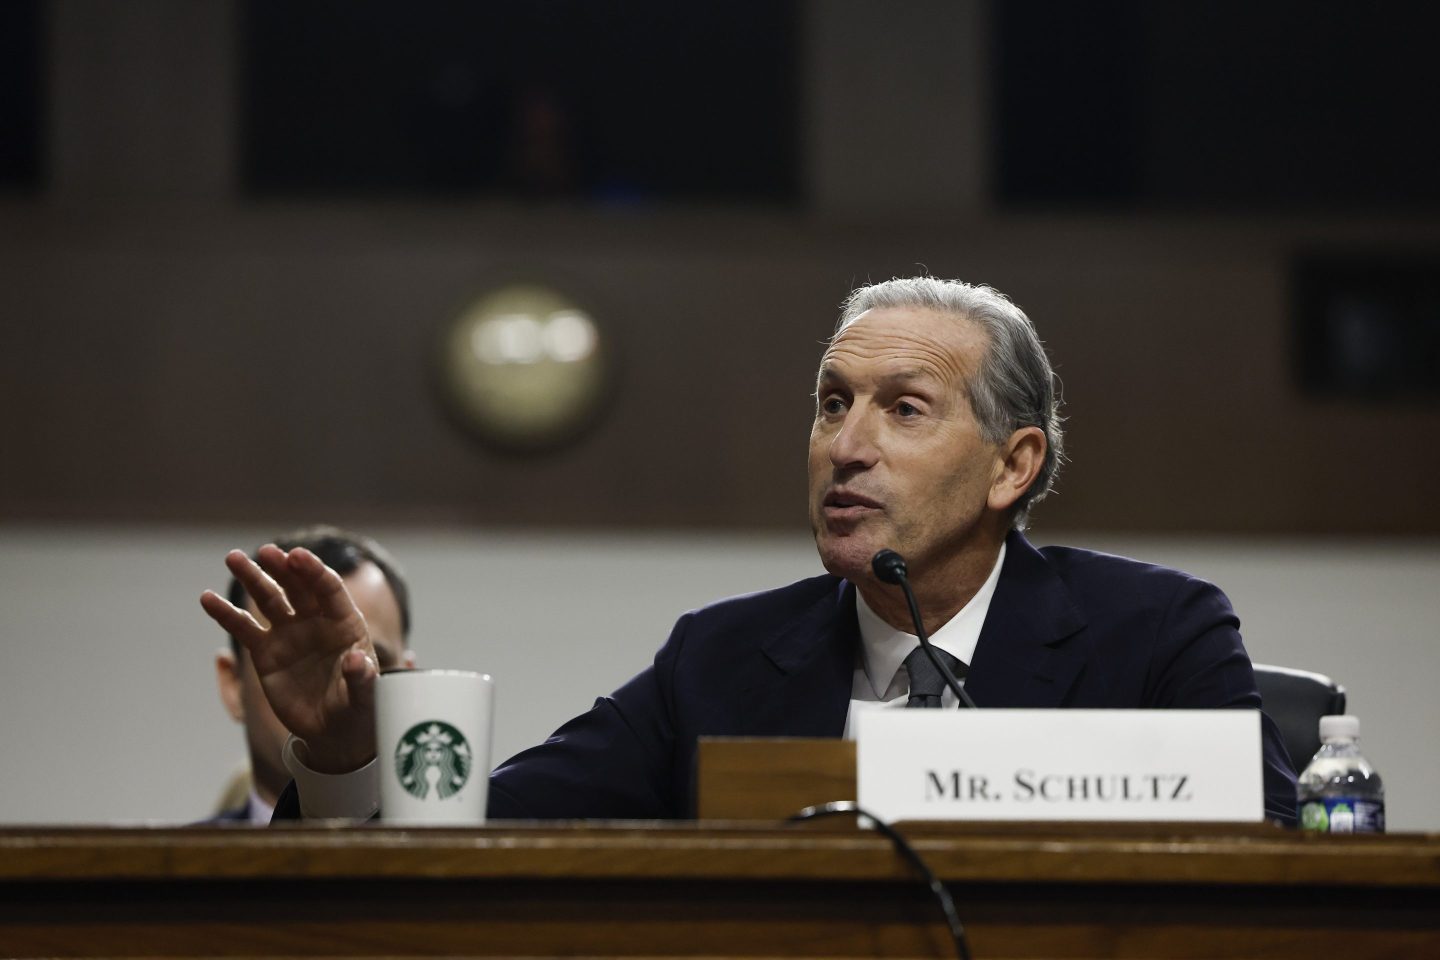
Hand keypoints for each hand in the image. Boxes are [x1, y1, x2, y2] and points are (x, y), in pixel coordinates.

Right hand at [200, 545, 378, 772]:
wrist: (335, 731)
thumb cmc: (359, 708)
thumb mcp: (367, 697)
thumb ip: (362, 678)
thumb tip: (357, 661)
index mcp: (345, 622)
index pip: (329, 588)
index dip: (313, 571)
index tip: (296, 556)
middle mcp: (316, 621)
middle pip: (297, 586)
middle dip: (282, 567)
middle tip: (265, 552)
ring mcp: (289, 633)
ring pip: (269, 599)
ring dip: (252, 578)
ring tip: (233, 558)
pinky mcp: (266, 652)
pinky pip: (244, 628)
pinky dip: (226, 614)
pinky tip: (208, 599)